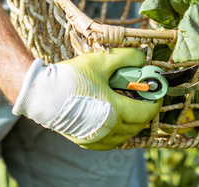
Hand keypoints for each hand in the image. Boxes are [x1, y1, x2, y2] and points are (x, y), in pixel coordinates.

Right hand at [11, 47, 160, 150]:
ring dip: (131, 122)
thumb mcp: (101, 61)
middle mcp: (108, 130)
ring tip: (128, 104)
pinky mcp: (85, 141)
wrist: (42, 93)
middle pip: (138, 125)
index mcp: (116, 112)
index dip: (155, 100)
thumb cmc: (72, 77)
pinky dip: (117, 131)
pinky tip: (112, 118)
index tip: (156, 90)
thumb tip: (142, 57)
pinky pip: (109, 141)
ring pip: (124, 135)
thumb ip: (126, 57)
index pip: (146, 111)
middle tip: (143, 95)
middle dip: (145, 110)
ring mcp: (96, 138)